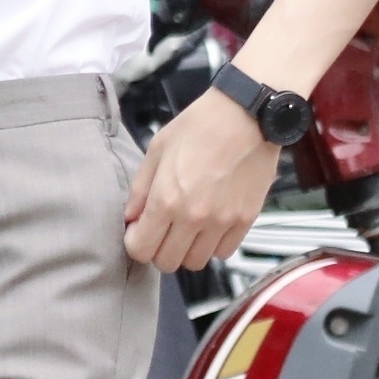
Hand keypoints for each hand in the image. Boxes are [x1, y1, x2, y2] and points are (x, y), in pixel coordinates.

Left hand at [123, 88, 278, 272]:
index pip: (141, 250)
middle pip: (167, 263)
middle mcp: (193, 218)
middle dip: (158, 249)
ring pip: (196, 262)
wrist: (246, 115)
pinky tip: (210, 223)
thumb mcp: (158, 148)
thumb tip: (131, 217)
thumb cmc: (200, 125)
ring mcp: (221, 223)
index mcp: (167, 198)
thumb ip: (140, 188)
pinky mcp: (245, 222)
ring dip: (187, 249)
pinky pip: (223, 253)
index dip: (136, 242)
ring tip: (187, 225)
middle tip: (162, 228)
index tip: (139, 231)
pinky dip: (213, 245)